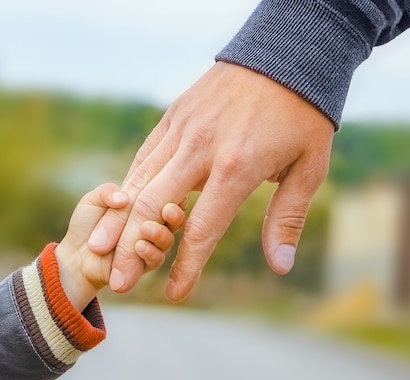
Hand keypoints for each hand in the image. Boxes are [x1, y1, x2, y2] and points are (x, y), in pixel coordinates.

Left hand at [56, 183, 184, 311]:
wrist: (76, 255)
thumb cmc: (87, 224)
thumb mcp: (93, 200)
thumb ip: (107, 193)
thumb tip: (124, 198)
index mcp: (146, 204)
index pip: (166, 196)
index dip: (171, 193)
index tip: (169, 188)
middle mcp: (155, 224)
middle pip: (175, 218)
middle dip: (174, 214)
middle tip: (168, 210)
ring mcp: (153, 245)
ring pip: (167, 239)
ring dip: (160, 234)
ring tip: (145, 228)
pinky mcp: (147, 264)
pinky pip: (156, 259)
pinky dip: (149, 252)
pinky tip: (139, 246)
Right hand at [89, 62, 333, 300]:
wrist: (285, 54)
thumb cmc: (302, 116)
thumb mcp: (308, 169)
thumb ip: (288, 218)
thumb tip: (280, 266)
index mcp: (235, 169)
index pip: (202, 229)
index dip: (187, 266)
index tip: (175, 295)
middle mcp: (200, 150)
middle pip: (153, 208)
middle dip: (132, 250)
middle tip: (118, 284)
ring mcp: (182, 130)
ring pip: (140, 180)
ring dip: (118, 219)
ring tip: (100, 249)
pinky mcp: (175, 115)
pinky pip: (147, 154)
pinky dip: (132, 183)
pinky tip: (122, 204)